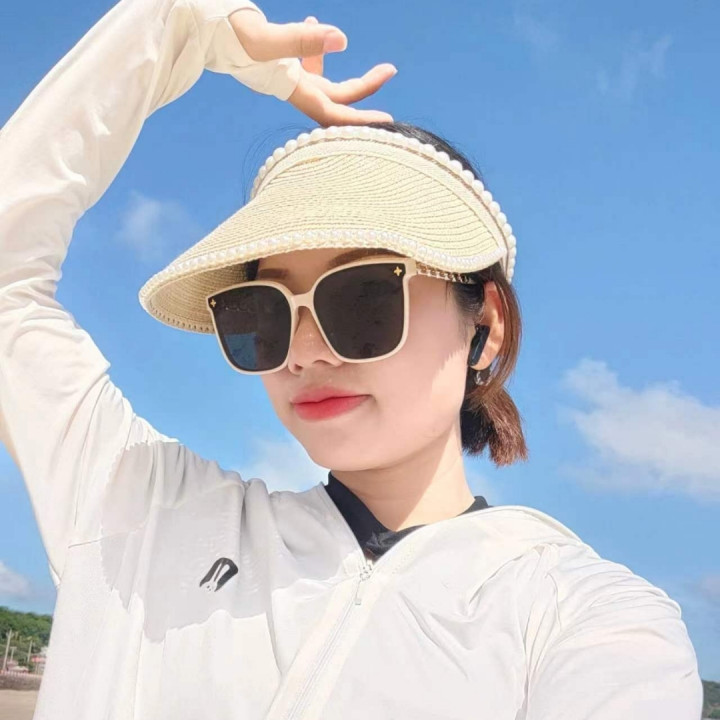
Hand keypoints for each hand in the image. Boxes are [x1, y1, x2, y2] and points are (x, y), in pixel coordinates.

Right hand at [228, 10, 395, 125]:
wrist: (195, 27)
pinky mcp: (278, 62)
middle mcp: (291, 87)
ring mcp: (285, 76)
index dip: (359, 120)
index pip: (332, 113)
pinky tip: (313, 20)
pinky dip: (317, 50)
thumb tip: (342, 40)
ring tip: (381, 67)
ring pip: (326, 85)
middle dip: (365, 91)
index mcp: (290, 88)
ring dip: (353, 79)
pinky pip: (306, 63)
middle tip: (390, 70)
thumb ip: (301, 40)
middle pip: (336, 100)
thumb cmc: (224, 33)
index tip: (387, 121)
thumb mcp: (263, 36)